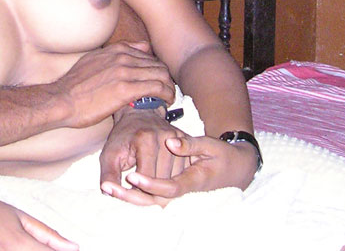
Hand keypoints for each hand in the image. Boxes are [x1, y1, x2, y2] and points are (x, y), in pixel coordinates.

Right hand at [48, 42, 174, 128]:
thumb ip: (115, 53)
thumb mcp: (94, 60)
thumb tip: (139, 48)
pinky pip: (156, 88)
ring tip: (169, 98)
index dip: (156, 69)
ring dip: (169, 88)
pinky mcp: (125, 90)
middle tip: (166, 92)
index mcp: (116, 50)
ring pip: (161, 75)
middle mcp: (122, 57)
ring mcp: (124, 72)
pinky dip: (166, 95)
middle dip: (166, 79)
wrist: (62, 100)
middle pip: (158, 65)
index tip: (157, 81)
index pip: (149, 55)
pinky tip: (165, 102)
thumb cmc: (76, 85)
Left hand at [99, 107, 183, 198]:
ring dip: (162, 189)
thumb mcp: (110, 154)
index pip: (147, 176)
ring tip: (149, 187)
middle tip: (138, 191)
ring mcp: (178, 140)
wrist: (140, 114)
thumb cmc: (123, 136)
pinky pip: (182, 172)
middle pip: (163, 180)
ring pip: (175, 179)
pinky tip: (160, 182)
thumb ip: (109, 173)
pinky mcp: (186, 143)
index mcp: (146, 140)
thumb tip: (107, 192)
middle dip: (150, 192)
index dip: (137, 188)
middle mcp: (166, 139)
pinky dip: (171, 181)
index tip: (129, 191)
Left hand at [105, 134, 256, 205]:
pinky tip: (119, 187)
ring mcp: (181, 192)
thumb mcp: (210, 144)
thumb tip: (171, 144)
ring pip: (153, 201)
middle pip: (156, 199)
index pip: (169, 187)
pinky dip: (138, 193)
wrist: (235, 167)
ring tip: (109, 187)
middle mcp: (186, 190)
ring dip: (132, 197)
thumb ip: (190, 145)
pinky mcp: (176, 190)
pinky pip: (155, 197)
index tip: (132, 175)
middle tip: (110, 187)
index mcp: (194, 179)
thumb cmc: (223, 154)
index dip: (151, 183)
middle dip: (133, 196)